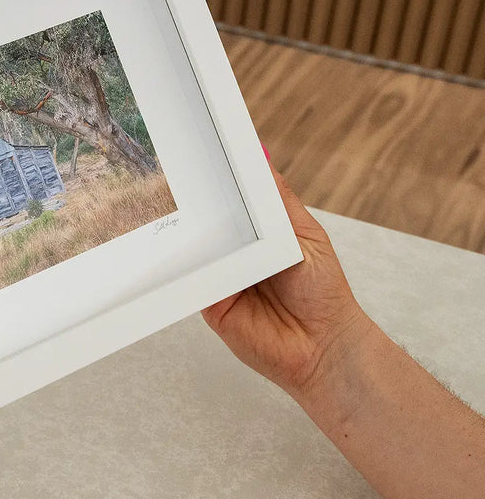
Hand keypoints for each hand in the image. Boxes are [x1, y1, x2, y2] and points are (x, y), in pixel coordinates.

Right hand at [201, 162, 372, 398]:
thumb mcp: (306, 236)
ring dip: (190, 233)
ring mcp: (219, 276)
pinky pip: (192, 280)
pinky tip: (184, 249)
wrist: (323, 345)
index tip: (204, 153)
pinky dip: (188, 266)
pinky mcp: (209, 302)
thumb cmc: (323, 290)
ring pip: (197, 249)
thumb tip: (260, 158)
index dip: (220, 181)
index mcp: (259, 232)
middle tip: (178, 174)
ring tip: (175, 205)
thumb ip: (279, 202)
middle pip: (209, 223)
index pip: (233, 202)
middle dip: (198, 203)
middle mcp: (235, 252)